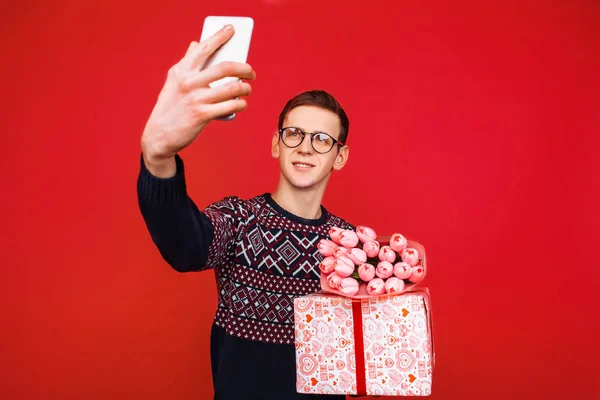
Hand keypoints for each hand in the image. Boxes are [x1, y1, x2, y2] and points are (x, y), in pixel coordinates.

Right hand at [141, 25, 255, 173]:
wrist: (159, 135)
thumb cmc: (170, 107)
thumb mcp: (173, 82)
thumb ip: (186, 64)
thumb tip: (195, 44)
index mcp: (181, 71)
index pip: (203, 48)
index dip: (219, 37)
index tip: (231, 29)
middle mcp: (188, 82)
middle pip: (226, 67)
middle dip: (245, 68)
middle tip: (251, 72)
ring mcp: (196, 99)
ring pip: (232, 88)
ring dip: (245, 88)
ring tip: (247, 90)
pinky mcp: (202, 115)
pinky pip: (231, 106)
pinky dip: (241, 104)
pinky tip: (242, 104)